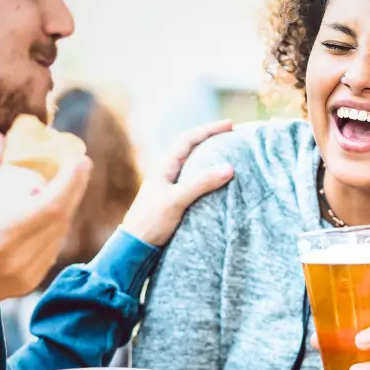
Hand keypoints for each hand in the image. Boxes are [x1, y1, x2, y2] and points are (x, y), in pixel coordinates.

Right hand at [0, 135, 91, 308]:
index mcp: (1, 237)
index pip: (51, 206)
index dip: (70, 182)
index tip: (79, 160)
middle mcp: (20, 259)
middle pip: (61, 219)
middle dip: (74, 189)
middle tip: (80, 164)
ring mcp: (27, 275)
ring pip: (59, 236)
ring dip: (66, 208)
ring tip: (66, 183)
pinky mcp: (27, 284)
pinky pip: (51, 251)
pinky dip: (55, 228)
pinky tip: (50, 212)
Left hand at [121, 120, 235, 246]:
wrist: (136, 245)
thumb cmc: (152, 221)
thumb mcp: (177, 200)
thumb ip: (202, 183)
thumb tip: (229, 167)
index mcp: (164, 165)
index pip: (188, 139)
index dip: (209, 129)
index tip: (230, 124)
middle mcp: (167, 171)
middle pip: (192, 147)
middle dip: (212, 139)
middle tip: (233, 135)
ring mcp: (171, 185)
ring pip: (194, 163)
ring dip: (211, 156)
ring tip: (230, 153)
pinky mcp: (175, 199)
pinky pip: (196, 179)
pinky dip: (209, 174)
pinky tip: (220, 180)